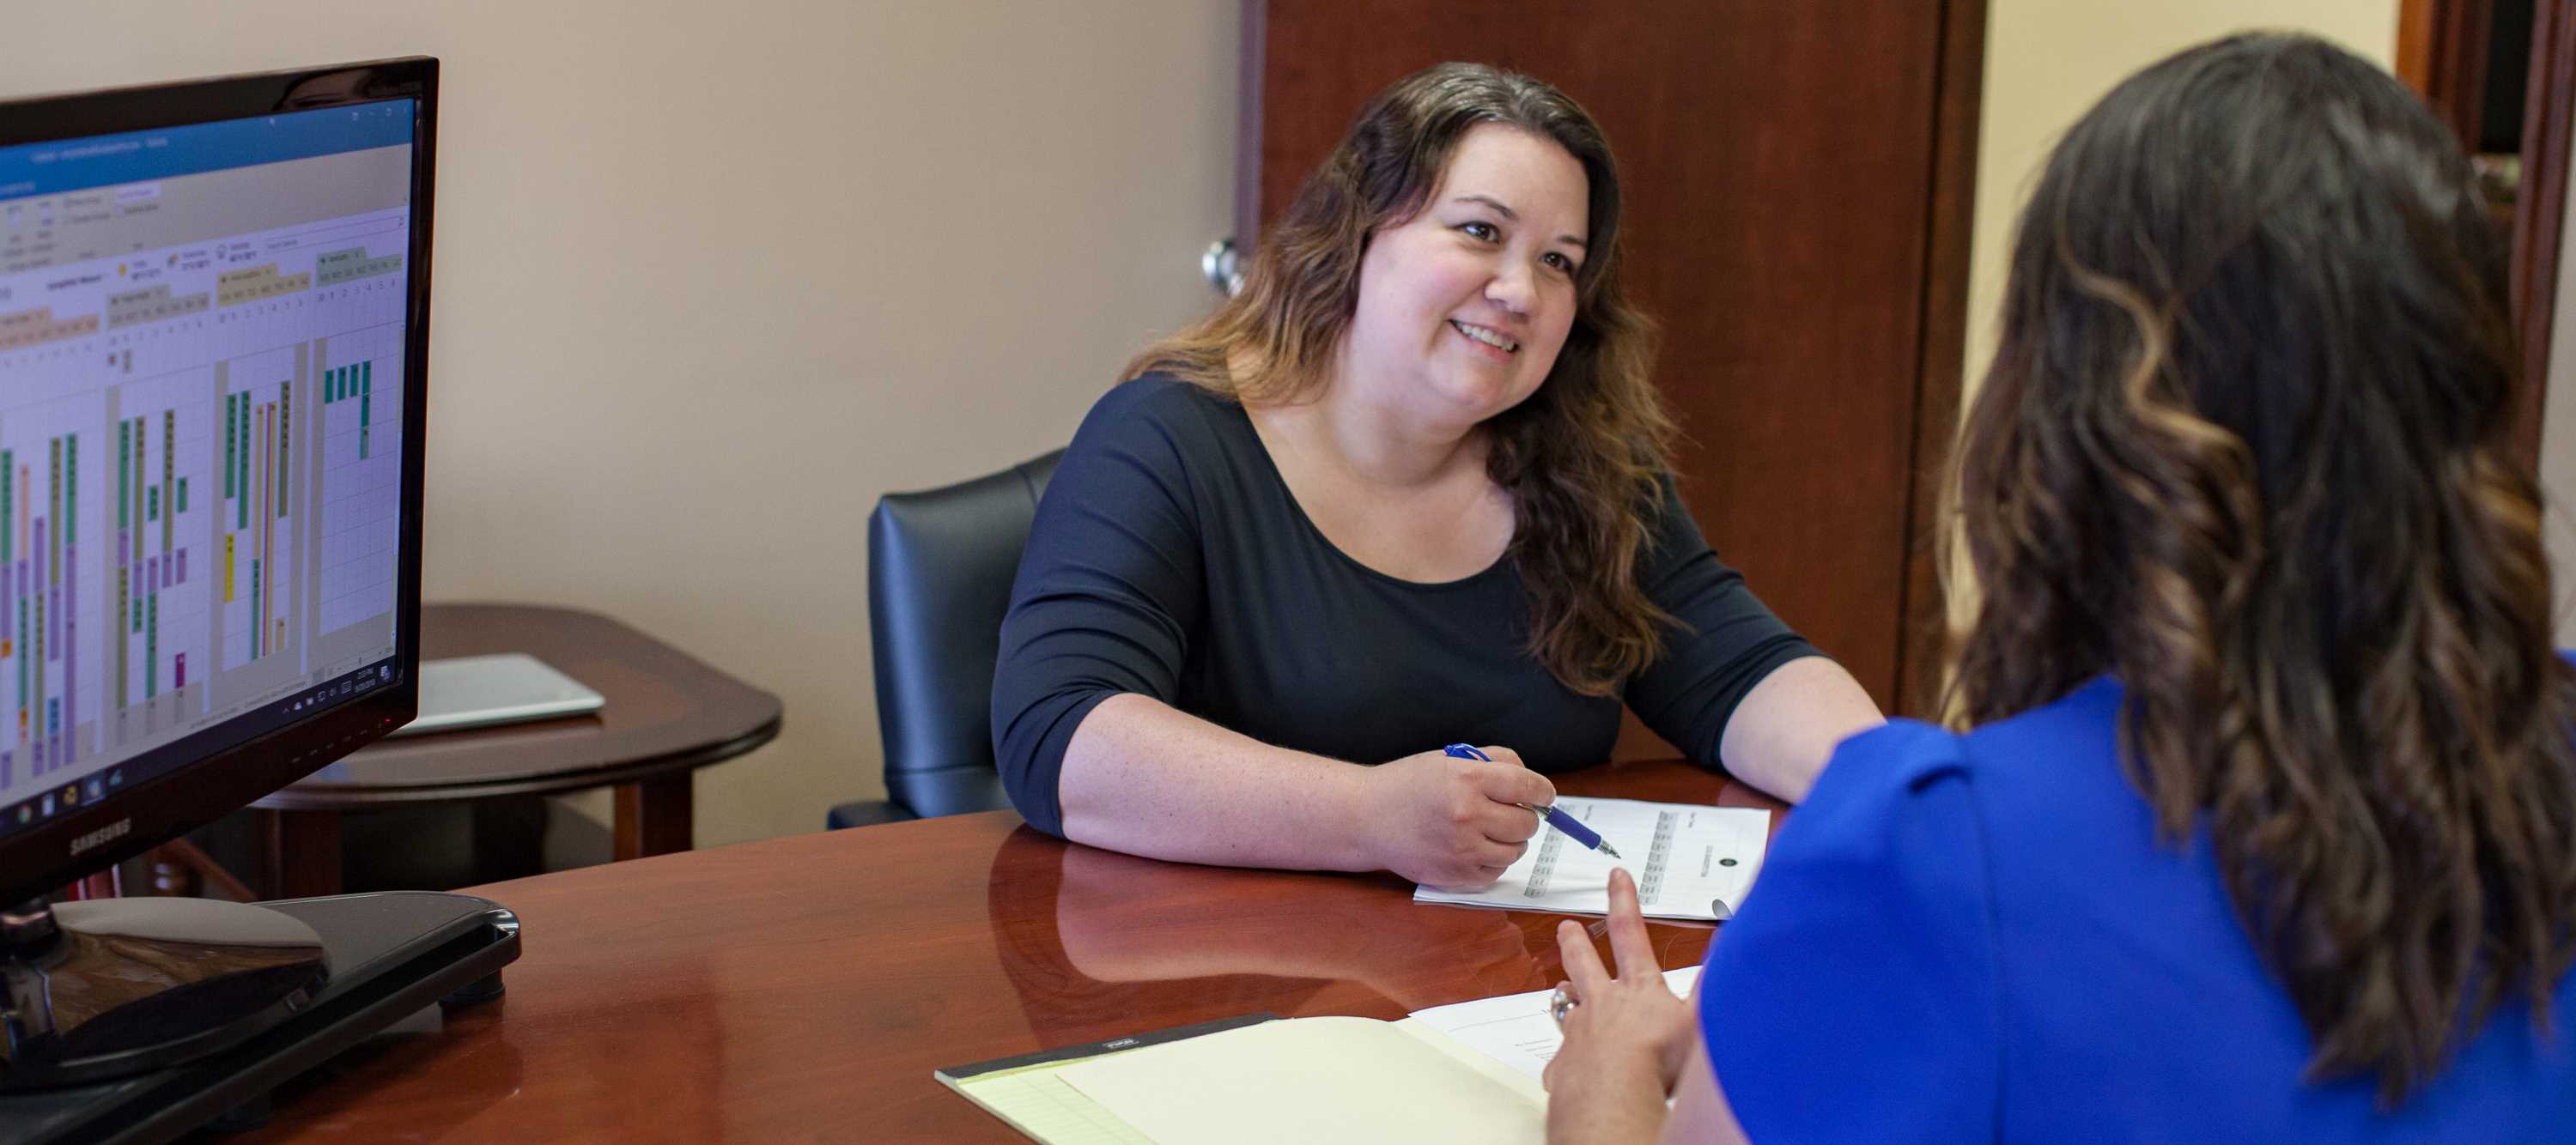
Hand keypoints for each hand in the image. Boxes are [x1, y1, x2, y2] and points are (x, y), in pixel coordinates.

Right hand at [1362, 744, 1554, 889]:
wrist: (1366, 818)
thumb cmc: (1409, 784)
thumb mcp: (1448, 759)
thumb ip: (1494, 762)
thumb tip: (1534, 784)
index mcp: (1467, 778)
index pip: (1527, 785)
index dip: (1543, 791)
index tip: (1545, 795)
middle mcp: (1468, 814)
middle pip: (1527, 822)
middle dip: (1524, 816)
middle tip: (1508, 812)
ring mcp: (1463, 848)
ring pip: (1516, 850)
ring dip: (1509, 840)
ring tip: (1486, 830)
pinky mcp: (1456, 875)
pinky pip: (1496, 872)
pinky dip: (1492, 861)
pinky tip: (1473, 847)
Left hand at [1543, 867, 1696, 1097]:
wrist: (1615, 1096)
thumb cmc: (1659, 1061)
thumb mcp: (1698, 1019)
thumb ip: (1710, 984)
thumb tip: (1727, 948)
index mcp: (1637, 988)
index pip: (1630, 933)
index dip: (1624, 901)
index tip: (1616, 878)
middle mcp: (1603, 1003)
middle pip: (1584, 962)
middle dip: (1576, 941)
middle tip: (1568, 926)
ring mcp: (1579, 1032)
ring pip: (1568, 1005)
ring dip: (1566, 993)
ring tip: (1563, 989)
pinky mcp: (1564, 1065)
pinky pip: (1564, 1059)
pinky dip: (1569, 1059)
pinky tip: (1573, 1067)